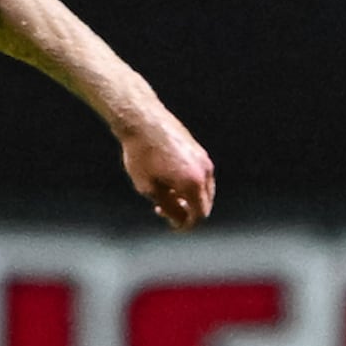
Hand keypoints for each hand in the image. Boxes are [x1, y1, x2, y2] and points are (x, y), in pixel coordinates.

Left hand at [120, 108, 216, 229]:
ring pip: (204, 190)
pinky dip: (190, 185)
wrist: (141, 119)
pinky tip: (169, 180)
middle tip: (166, 210)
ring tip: (165, 195)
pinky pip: (201, 176)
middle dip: (188, 212)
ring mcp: (203, 159)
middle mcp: (204, 171)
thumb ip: (168, 207)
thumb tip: (178, 219)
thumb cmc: (141, 154)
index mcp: (193, 183)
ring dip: (189, 198)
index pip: (199, 215)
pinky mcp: (198, 150)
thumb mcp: (148, 188)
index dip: (186, 225)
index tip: (173, 226)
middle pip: (205, 204)